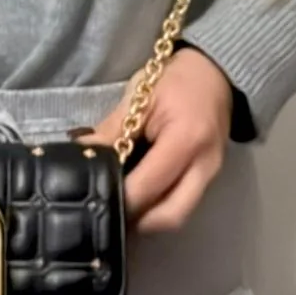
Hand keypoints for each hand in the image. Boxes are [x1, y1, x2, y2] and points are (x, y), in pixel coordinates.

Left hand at [83, 49, 233, 232]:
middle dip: (139, 223)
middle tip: (109, 215)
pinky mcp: (211, 177)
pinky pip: (185, 203)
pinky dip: (161, 207)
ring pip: (179, 215)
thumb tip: (80, 151)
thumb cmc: (174, 80)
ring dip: (150, 220)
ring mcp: (212, 174)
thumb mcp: (139, 97)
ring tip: (122, 211)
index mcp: (185, 140)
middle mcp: (204, 165)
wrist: (214, 72)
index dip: (122, 198)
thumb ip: (112, 129)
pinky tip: (140, 201)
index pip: (150, 185)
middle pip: (171, 216)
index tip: (95, 200)